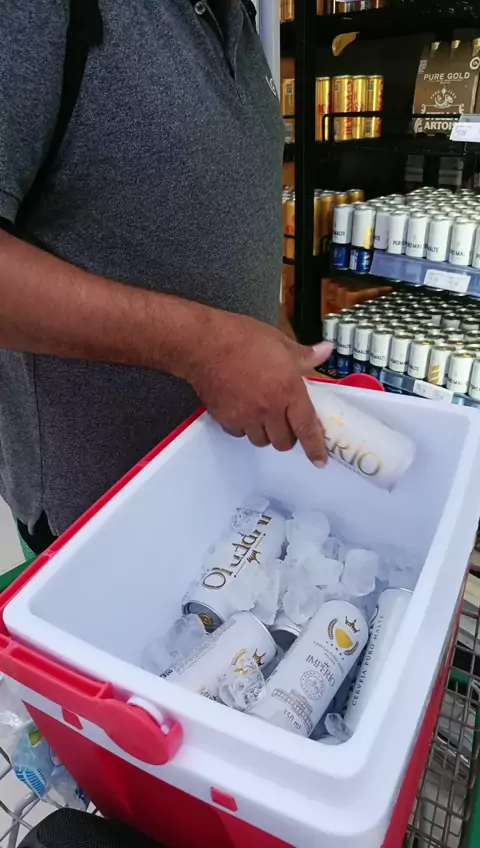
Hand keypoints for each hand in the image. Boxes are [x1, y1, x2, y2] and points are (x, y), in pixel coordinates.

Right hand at [186, 311, 332, 465]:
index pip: (306, 427)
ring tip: (262, 417)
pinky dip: (243, 428)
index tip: (319, 461)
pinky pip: (239, 433)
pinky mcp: (226, 419)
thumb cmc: (243, 338)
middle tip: (285, 424)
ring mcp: (246, 417)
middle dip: (287, 437)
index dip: (314, 448)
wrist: (204, 344)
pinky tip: (241, 412)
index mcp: (289, 391)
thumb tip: (326, 350)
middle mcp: (270, 410)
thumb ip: (304, 355)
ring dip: (265, 434)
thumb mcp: (280, 341)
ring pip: (261, 440)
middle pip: (283, 442)